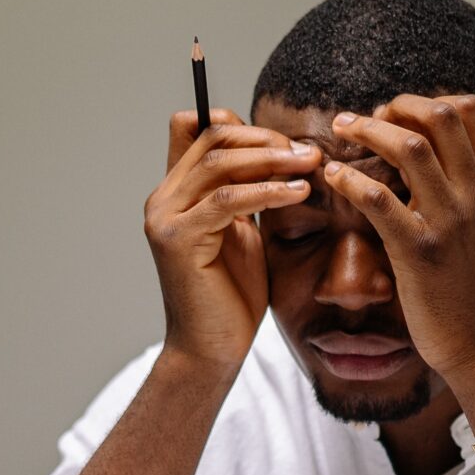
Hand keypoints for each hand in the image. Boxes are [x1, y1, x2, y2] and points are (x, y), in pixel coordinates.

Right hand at [145, 107, 319, 373]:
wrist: (212, 349)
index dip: (240, 125)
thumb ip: (245, 193)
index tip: (284, 144)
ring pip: (218, 163)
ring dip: (271, 160)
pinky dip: (268, 192)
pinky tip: (299, 194)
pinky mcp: (178, 240)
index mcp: (176, 192)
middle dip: (265, 139)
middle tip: (307, 153)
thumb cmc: (231, 296)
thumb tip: (279, 155)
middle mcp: (163, 199)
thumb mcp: (242, 231)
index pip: (194, 126)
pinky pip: (228, 199)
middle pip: (211, 138)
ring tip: (311, 166)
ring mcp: (165, 218)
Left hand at [321, 95, 474, 400]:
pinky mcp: (419, 250)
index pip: (470, 113)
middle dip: (397, 105)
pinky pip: (378, 199)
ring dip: (367, 130)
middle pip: (440, 116)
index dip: (429, 103)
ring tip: (342, 130)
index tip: (401, 117)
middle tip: (367, 117)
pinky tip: (331, 176)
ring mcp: (450, 220)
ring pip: (409, 147)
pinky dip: (349, 179)